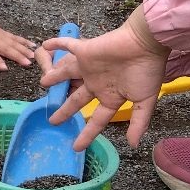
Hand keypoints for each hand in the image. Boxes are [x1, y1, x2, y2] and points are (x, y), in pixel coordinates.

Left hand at [0, 15, 35, 69]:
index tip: (5, 68)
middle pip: (7, 49)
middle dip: (17, 56)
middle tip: (28, 63)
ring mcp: (0, 35)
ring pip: (14, 43)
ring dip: (24, 50)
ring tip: (33, 56)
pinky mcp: (3, 32)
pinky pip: (15, 37)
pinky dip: (24, 41)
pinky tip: (33, 45)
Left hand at [39, 9, 169, 146]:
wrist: (145, 43)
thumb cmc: (147, 70)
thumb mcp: (145, 100)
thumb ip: (138, 122)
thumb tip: (133, 144)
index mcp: (111, 97)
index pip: (96, 120)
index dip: (87, 134)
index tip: (76, 147)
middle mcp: (98, 83)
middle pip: (76, 100)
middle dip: (65, 111)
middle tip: (52, 121)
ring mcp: (89, 68)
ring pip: (67, 75)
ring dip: (55, 78)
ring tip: (42, 83)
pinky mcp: (85, 51)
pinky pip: (67, 46)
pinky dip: (56, 43)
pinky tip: (45, 44)